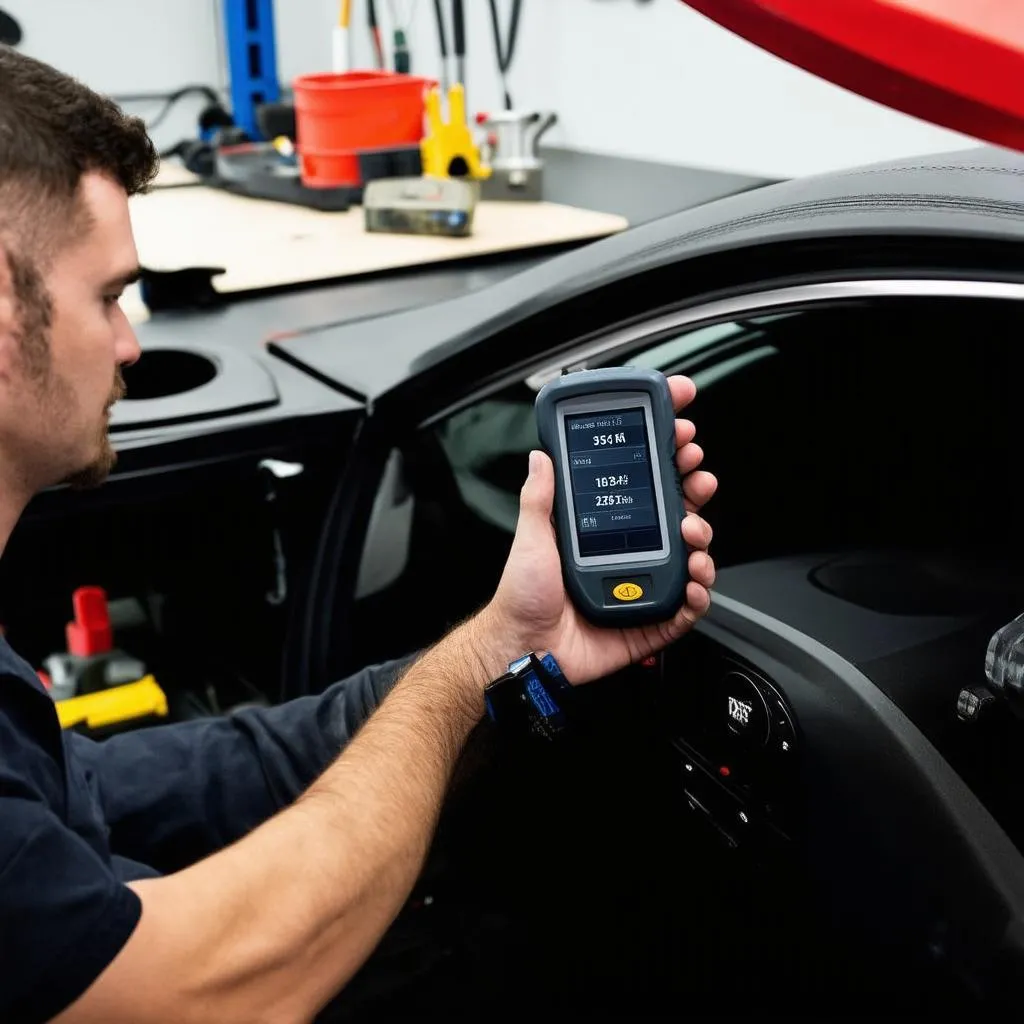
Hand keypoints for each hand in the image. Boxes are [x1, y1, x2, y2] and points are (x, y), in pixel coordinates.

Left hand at [483, 375, 716, 685]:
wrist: (525, 648)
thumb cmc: (523, 598)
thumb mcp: (531, 538)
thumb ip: (539, 497)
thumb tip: (541, 455)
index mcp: (605, 529)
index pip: (643, 485)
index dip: (666, 457)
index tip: (679, 432)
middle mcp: (630, 552)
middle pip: (678, 513)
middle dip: (695, 489)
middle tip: (697, 476)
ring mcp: (643, 585)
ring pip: (690, 555)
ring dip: (702, 538)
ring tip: (691, 532)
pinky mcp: (650, 620)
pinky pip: (686, 607)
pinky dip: (699, 594)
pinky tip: (694, 583)